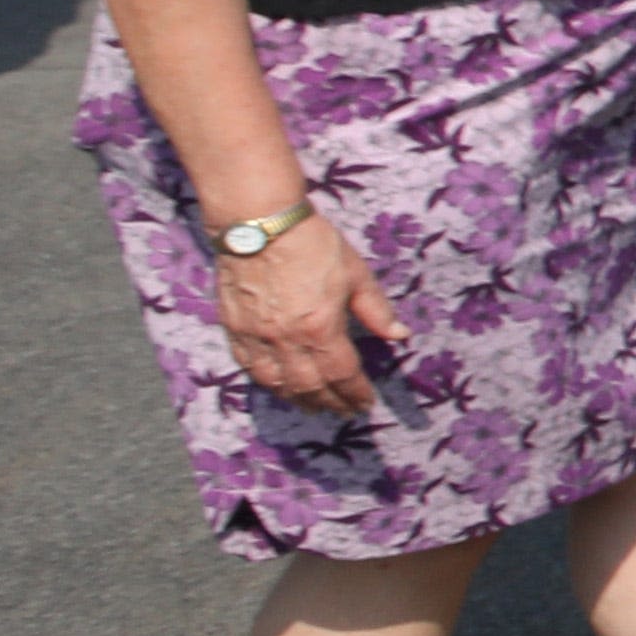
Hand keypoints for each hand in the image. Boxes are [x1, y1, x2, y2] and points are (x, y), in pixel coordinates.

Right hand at [212, 208, 403, 413]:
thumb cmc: (313, 244)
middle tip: (343, 411)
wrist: (259, 224)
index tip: (365, 404)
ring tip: (314, 406)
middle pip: (310, 387)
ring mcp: (256, 338)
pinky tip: (279, 386)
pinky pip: (250, 369)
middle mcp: (286, 340)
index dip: (356, 394)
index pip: (342, 375)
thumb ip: (377, 310)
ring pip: (277, 384)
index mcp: (320, 328)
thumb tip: (401, 337)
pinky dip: (268, 383)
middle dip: (329, 403)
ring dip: (298, 400)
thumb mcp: (356, 274)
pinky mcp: (234, 330)